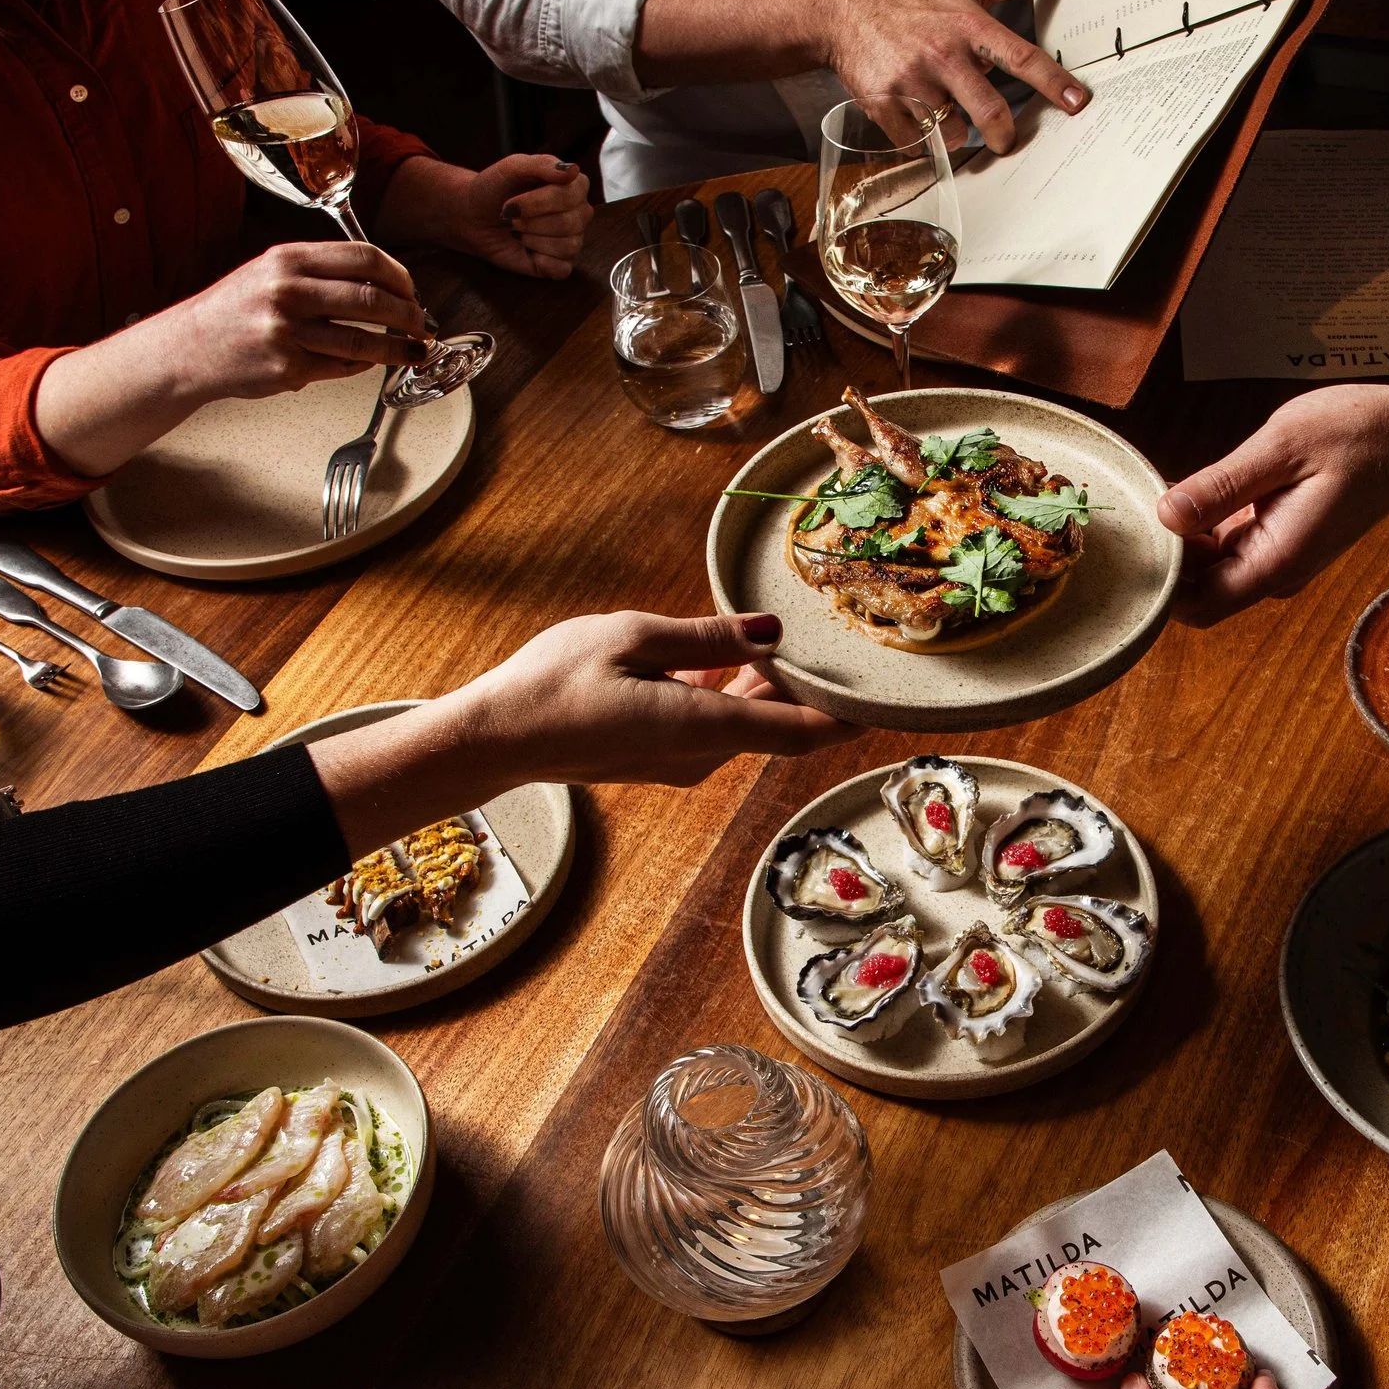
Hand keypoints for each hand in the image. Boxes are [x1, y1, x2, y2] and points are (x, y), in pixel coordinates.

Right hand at [171, 241, 433, 397]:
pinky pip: (342, 368)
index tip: (411, 290)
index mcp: (289, 258)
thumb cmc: (238, 308)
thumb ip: (322, 271)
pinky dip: (362, 366)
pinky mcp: (288, 367)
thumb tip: (384, 283)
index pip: (364, 258)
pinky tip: (368, 363)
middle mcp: (288, 291)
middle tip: (420, 324)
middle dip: (408, 315)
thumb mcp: (273, 271)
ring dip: (397, 349)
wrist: (191, 346)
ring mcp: (287, 331)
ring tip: (413, 350)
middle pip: (372, 300)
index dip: (399, 275)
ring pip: (363, 341)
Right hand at [310, 612, 856, 855]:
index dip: (854, 714)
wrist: (495, 737)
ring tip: (786, 627)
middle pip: (779, 719)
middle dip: (809, 681)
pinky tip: (720, 650)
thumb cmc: (555, 683)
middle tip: (843, 632)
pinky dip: (726, 688)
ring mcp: (679, 761)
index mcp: (705, 728)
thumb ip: (707, 636)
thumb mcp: (634, 637)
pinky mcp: (657, 756)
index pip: (804, 730)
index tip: (894, 691)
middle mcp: (702, 755)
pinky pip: (710, 721)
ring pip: (744, 717)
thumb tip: (770, 632)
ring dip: (763, 679)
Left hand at [385, 154, 594, 281]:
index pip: (576, 193)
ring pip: (568, 244)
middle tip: (508, 216)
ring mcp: (568, 239)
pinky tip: (523, 250)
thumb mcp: (508, 168)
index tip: (512, 201)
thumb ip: (539, 164)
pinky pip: (561, 268)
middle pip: (574, 221)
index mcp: (569, 185)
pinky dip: (537, 260)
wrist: (466, 215)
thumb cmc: (487, 190)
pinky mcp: (555, 264)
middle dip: (532, 220)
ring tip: (514, 231)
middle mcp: (575, 212)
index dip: (542, 201)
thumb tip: (571, 170)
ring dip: (532, 238)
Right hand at [820, 0, 1090, 151]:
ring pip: (951, 132)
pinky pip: (916, 142)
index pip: (1021, 57)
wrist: (844, 11)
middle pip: (990, 110)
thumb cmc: (910, 1)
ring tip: (945, 112)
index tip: (1077, 103)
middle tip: (1005, 140)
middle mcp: (943, 54)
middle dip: (1004, 135)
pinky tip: (917, 117)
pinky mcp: (884, 104)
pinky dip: (921, 139)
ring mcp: (912, 81)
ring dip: (955, 132)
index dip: (1053, 82)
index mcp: (968, 26)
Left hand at [1157, 350, 1388, 626]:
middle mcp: (1274, 572)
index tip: (1136, 533)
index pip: (1194, 605)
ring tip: (1160, 486)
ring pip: (1208, 567)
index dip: (1159, 579)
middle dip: (1165, 557)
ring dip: (1182, 538)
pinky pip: (1228, 543)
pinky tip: (1194, 487)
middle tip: (1137, 503)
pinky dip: (1205, 523)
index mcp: (1275, 561)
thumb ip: (1222, 486)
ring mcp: (1278, 557)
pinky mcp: (1281, 537)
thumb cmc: (1360, 434)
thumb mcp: (1283, 447)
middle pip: (1196, 591)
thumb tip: (1165, 514)